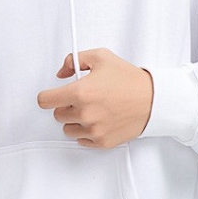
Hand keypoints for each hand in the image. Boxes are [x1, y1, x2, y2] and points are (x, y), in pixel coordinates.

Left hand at [37, 48, 153, 148]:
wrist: (152, 99)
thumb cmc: (129, 79)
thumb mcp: (101, 57)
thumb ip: (73, 60)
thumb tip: (61, 73)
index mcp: (80, 92)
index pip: (45, 101)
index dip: (48, 96)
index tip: (53, 95)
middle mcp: (84, 114)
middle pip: (57, 115)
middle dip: (66, 106)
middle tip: (82, 99)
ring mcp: (93, 130)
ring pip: (68, 129)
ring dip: (75, 121)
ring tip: (92, 110)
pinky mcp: (102, 142)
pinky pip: (82, 140)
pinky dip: (86, 132)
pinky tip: (99, 120)